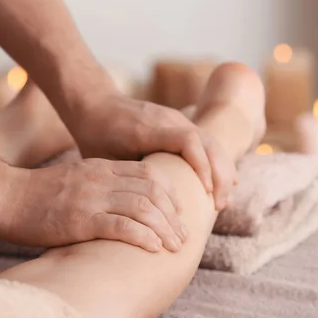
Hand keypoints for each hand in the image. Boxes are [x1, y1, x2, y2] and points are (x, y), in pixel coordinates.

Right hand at [0, 159, 186, 251]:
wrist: (5, 195)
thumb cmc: (38, 193)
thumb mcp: (75, 178)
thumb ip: (100, 183)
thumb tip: (122, 202)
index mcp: (101, 167)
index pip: (149, 173)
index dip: (170, 194)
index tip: (178, 213)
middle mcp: (101, 178)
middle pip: (152, 190)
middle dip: (174, 214)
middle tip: (183, 234)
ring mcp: (90, 197)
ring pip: (142, 207)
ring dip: (164, 228)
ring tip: (174, 245)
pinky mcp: (79, 219)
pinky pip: (120, 226)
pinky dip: (141, 236)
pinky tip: (153, 247)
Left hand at [70, 93, 235, 209]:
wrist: (96, 104)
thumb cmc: (94, 135)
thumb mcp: (104, 158)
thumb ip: (126, 178)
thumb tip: (143, 213)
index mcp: (148, 129)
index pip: (188, 140)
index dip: (202, 166)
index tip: (206, 192)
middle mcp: (167, 120)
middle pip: (208, 142)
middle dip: (220, 174)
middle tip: (221, 205)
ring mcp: (176, 119)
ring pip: (212, 141)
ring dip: (222, 170)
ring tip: (223, 200)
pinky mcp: (179, 123)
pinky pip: (205, 141)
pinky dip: (216, 162)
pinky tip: (221, 183)